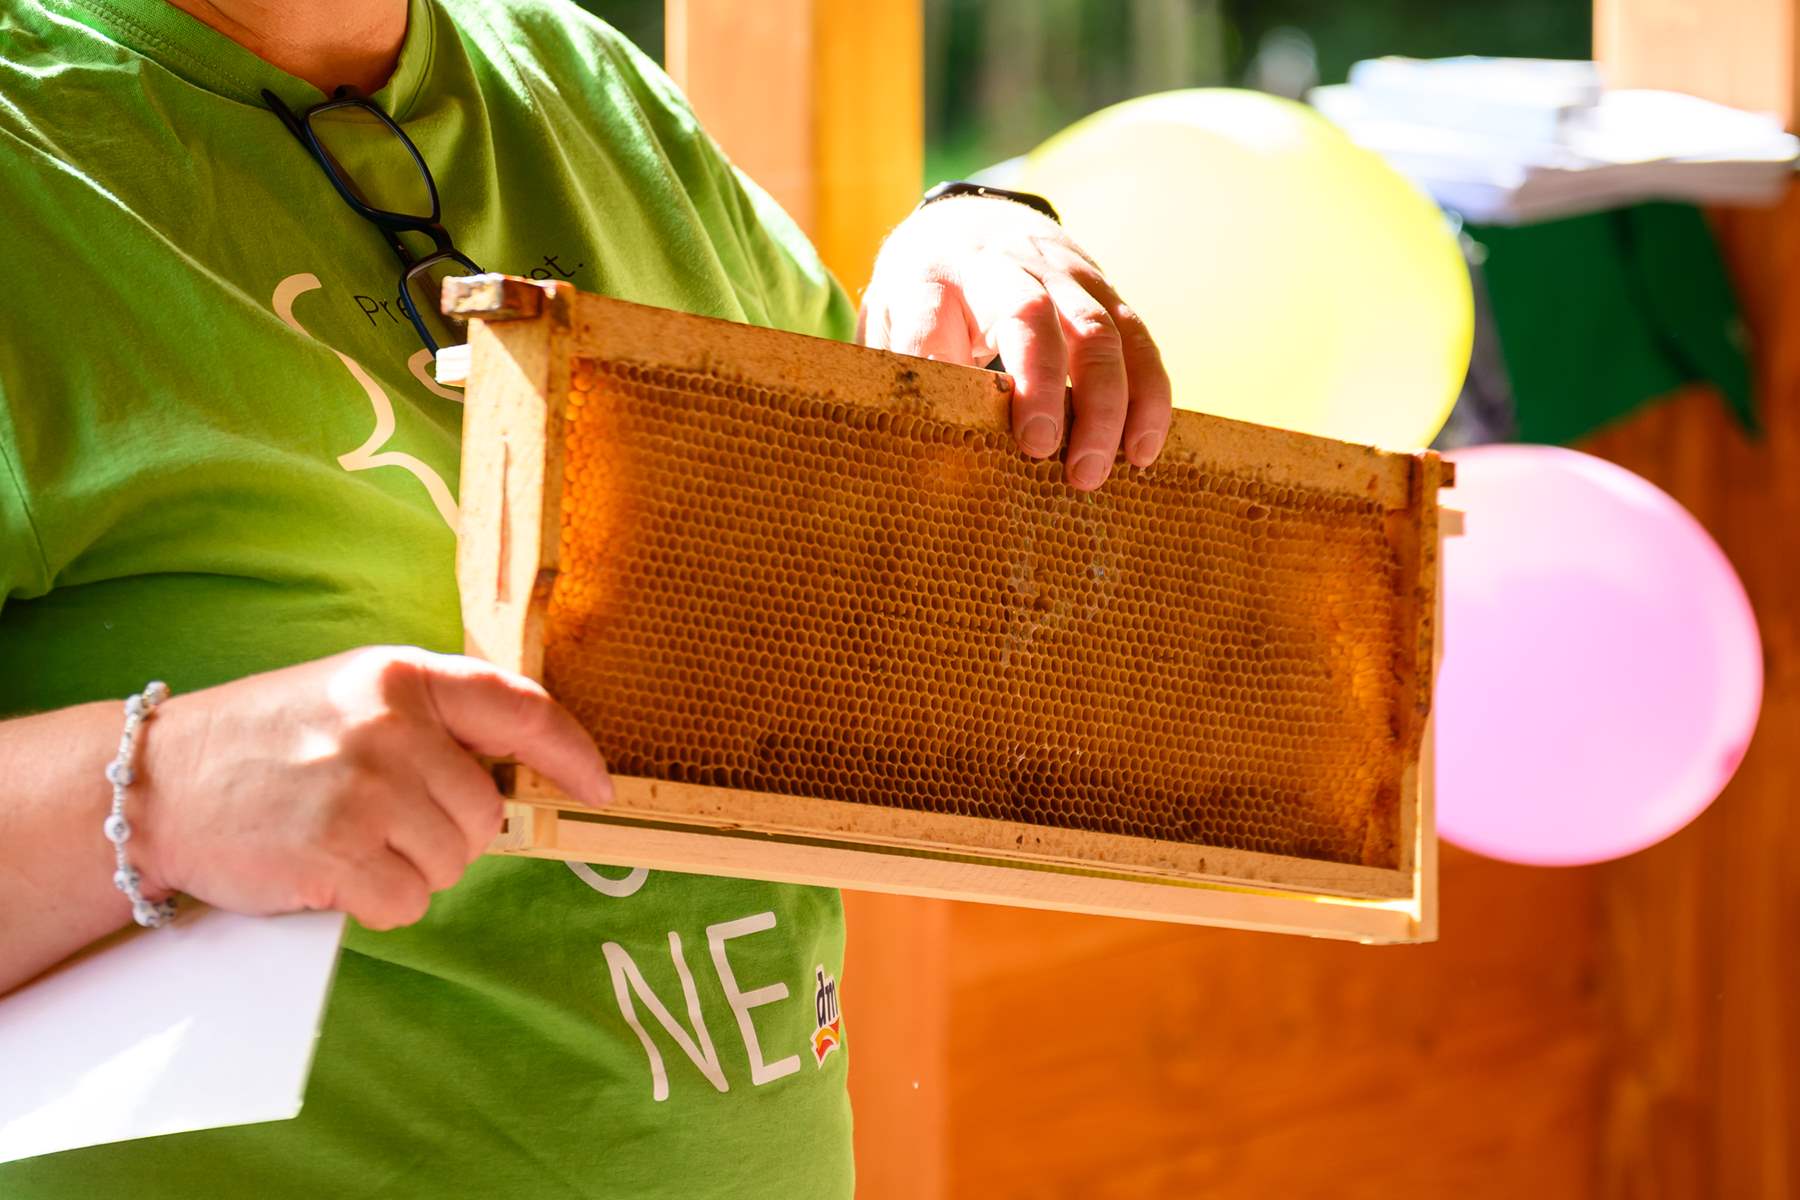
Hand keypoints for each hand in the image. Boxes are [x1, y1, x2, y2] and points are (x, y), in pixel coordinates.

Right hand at [133, 647, 610, 929]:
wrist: (156, 782)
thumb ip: (435, 722)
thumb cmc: (267, 743)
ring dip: (411, 868)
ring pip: (454, 861)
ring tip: (349, 840)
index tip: (597, 789)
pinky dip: (380, 903)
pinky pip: (409, 901)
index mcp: (405, 677)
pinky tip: (334, 872)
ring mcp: (367, 788)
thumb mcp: (355, 697)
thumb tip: (519, 777)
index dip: (571, 754)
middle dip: (450, 832)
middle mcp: (392, 726)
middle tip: (384, 822)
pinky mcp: (339, 851)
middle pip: (486, 811)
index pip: (522, 708)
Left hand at [858, 195, 1172, 490]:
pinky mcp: (1103, 287)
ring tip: (1097, 470)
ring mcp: (1057, 271)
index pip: (930, 327)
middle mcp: (997, 264)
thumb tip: (921, 463)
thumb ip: (905, 382)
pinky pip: (1136, 338)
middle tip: (1043, 455)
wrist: (965, 226)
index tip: (955, 435)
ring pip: (1097, 328)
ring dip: (1106, 404)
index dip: (945, 379)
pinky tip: (1143, 446)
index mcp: (928, 280)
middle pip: (1028, 314)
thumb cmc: (924, 304)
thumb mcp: (891, 333)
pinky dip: (1146, 394)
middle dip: (1043, 388)